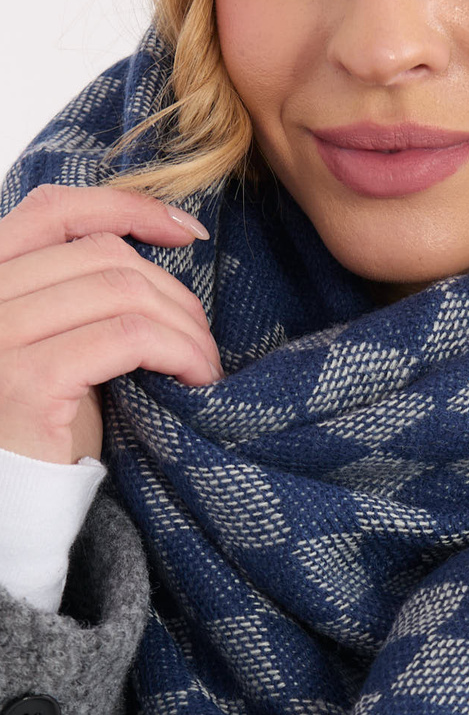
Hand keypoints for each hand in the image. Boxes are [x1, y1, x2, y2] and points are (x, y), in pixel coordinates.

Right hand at [0, 184, 222, 464]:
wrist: (15, 506)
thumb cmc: (43, 431)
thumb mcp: (56, 342)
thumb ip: (78, 293)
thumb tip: (157, 243)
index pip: (53, 209)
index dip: (127, 208)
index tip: (186, 233)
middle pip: (102, 254)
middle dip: (172, 292)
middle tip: (202, 340)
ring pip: (123, 291)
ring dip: (184, 328)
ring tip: (203, 366)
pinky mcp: (26, 379)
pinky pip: (129, 337)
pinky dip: (178, 352)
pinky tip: (195, 379)